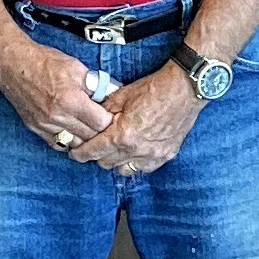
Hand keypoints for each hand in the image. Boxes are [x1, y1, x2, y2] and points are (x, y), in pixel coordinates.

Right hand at [0, 35, 112, 155]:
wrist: (13, 64)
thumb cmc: (44, 62)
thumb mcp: (76, 67)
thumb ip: (96, 84)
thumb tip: (113, 93)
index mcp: (70, 100)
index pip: (101, 123)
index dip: (109, 120)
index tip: (111, 115)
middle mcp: (57, 117)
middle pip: (89, 137)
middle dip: (99, 131)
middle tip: (103, 122)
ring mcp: (45, 125)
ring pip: (74, 144)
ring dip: (84, 138)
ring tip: (89, 128)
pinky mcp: (35, 128)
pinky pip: (57, 143)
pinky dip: (68, 140)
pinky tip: (72, 131)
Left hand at [73, 63, 201, 178]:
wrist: (184, 89)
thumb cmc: (153, 89)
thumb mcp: (121, 95)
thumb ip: (103, 111)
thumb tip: (90, 119)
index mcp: (121, 135)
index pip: (93, 151)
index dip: (79, 153)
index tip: (74, 153)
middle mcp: (136, 150)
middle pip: (105, 163)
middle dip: (96, 156)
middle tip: (94, 147)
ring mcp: (152, 155)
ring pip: (123, 170)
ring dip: (114, 162)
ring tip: (113, 151)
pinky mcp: (165, 155)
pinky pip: (143, 168)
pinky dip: (134, 163)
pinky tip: (133, 153)